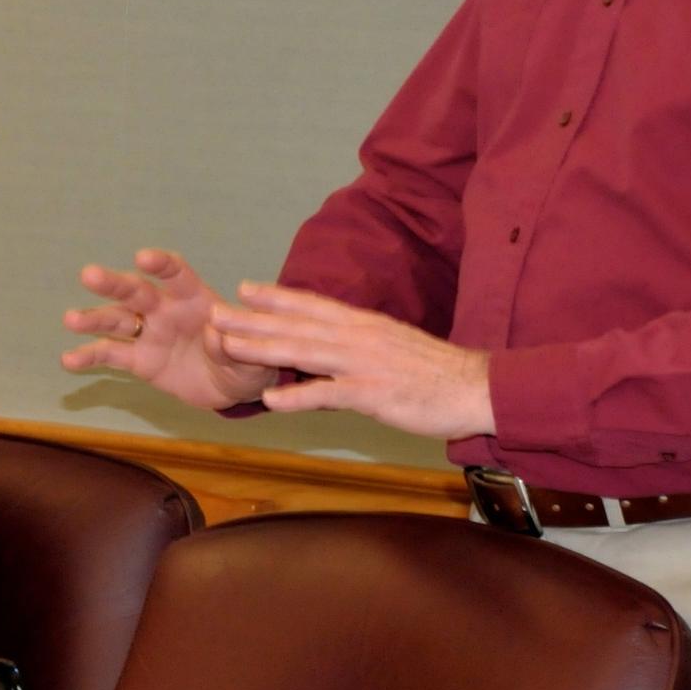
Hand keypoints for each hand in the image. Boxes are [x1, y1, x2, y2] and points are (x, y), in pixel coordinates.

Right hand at [62, 248, 276, 409]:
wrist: (232, 385)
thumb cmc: (246, 360)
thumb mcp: (251, 356)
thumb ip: (234, 345)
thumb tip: (217, 333)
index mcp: (195, 299)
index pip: (176, 275)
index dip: (161, 265)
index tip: (143, 258)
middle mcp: (166, 309)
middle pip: (136, 291)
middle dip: (114, 283)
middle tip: (89, 275)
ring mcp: (149, 333)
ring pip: (116, 319)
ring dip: (93, 317)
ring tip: (71, 319)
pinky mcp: (139, 359)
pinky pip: (110, 354)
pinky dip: (89, 356)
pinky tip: (68, 359)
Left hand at [213, 281, 495, 439]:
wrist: (476, 387)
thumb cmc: (434, 371)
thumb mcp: (392, 344)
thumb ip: (359, 341)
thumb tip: (331, 340)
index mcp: (363, 324)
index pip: (312, 305)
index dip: (276, 297)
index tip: (244, 288)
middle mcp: (358, 337)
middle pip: (296, 326)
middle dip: (252, 320)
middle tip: (214, 314)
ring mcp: (363, 364)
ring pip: (302, 352)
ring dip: (261, 348)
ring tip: (226, 345)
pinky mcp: (373, 394)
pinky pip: (328, 394)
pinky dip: (298, 396)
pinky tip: (270, 401)